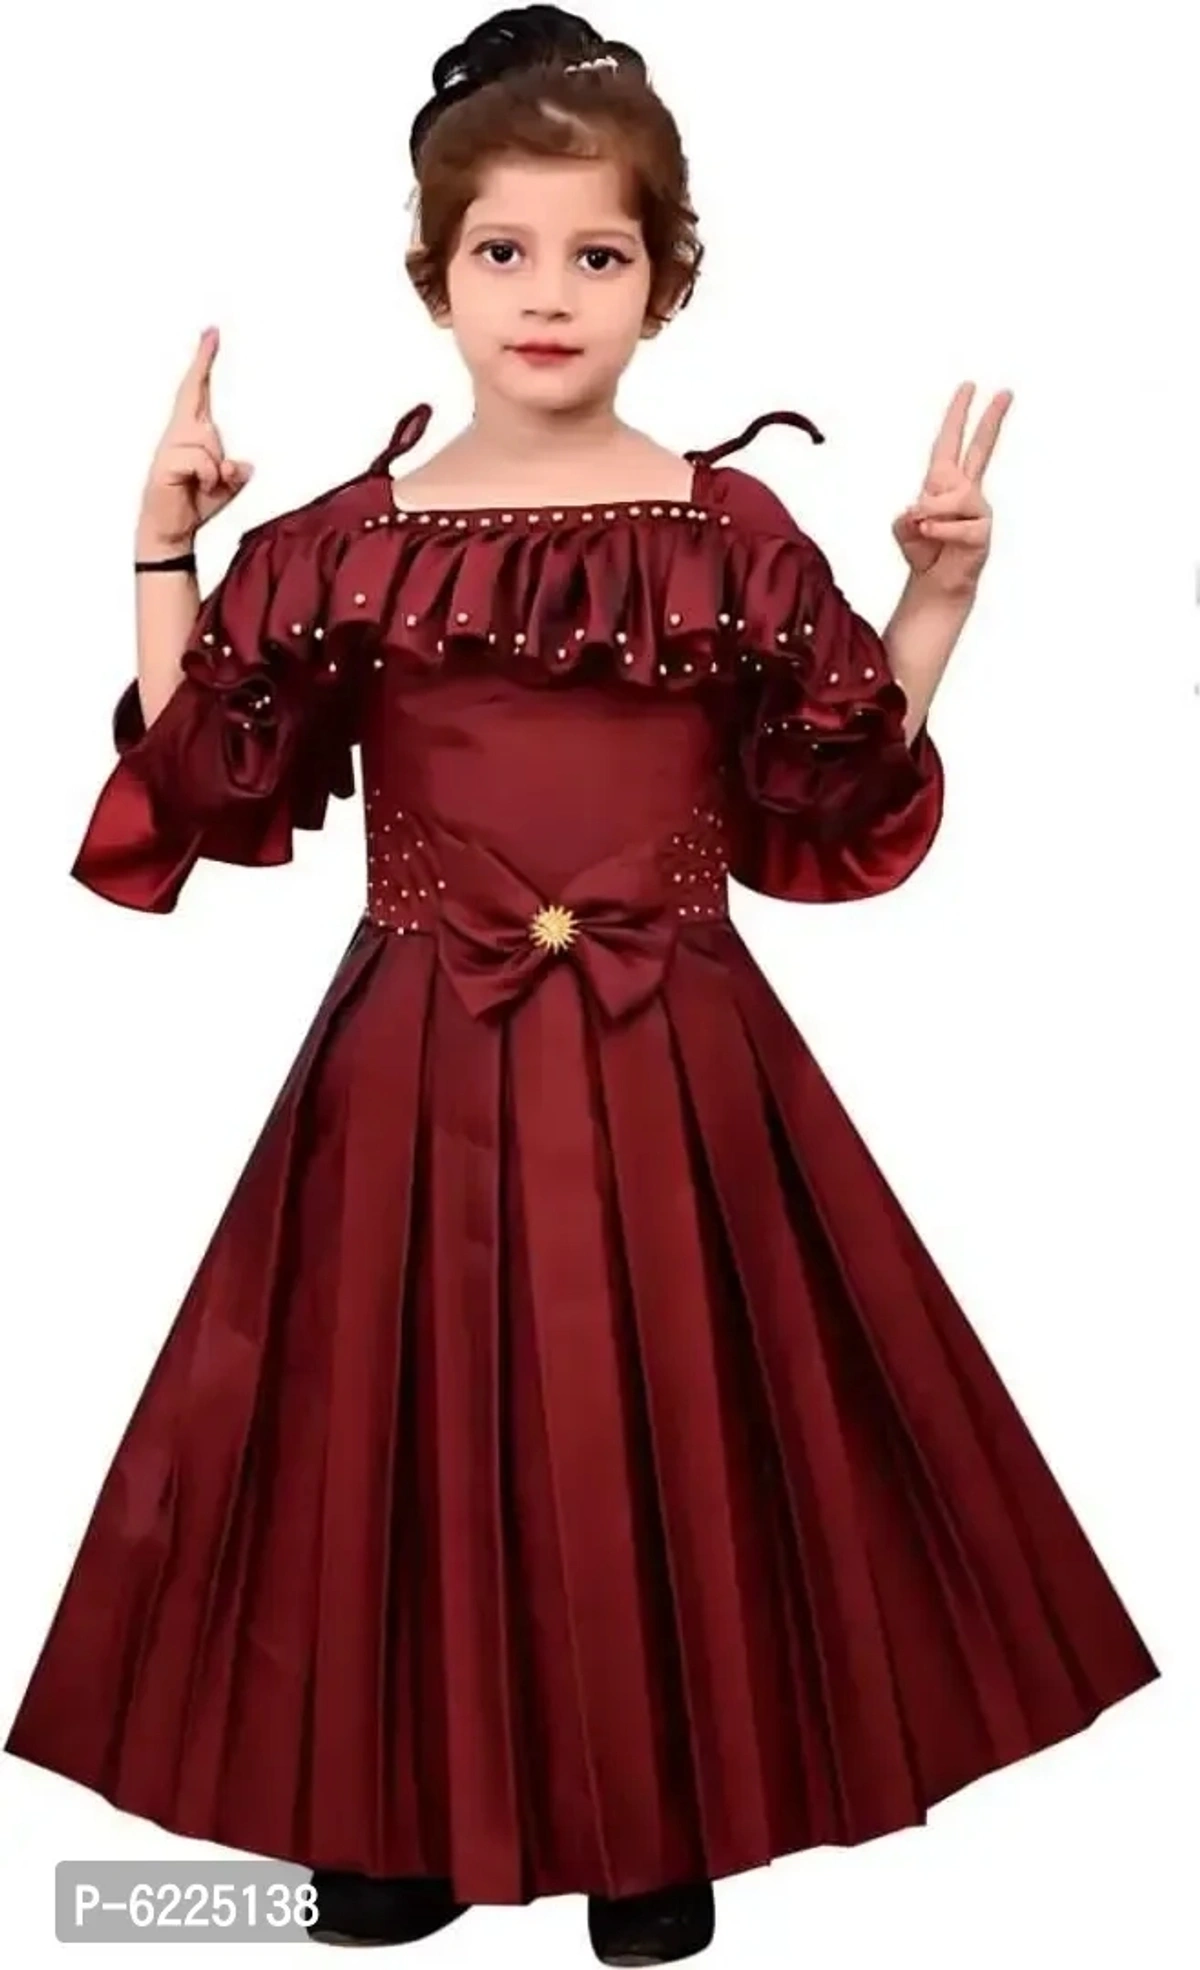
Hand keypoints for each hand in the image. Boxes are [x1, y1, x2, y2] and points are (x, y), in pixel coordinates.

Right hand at [137, 327, 253, 547]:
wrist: (170, 530)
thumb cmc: (194, 501)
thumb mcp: (227, 486)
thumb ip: (237, 472)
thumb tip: (243, 465)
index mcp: (192, 432)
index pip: (198, 390)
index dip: (204, 362)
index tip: (212, 334)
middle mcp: (179, 432)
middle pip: (197, 398)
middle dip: (204, 373)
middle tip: (212, 358)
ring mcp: (170, 446)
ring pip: (209, 441)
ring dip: (218, 469)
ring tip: (206, 485)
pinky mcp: (166, 463)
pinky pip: (205, 462)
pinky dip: (211, 478)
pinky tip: (200, 487)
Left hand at [893, 382, 1011, 596]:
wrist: (935, 584)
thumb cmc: (924, 550)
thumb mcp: (903, 529)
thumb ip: (906, 516)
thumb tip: (922, 508)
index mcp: (944, 481)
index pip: (950, 441)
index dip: (958, 414)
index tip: (969, 387)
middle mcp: (965, 490)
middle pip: (981, 448)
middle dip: (990, 419)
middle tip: (1005, 392)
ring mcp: (977, 509)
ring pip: (953, 496)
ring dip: (933, 514)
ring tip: (926, 530)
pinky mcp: (982, 531)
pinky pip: (956, 525)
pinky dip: (939, 532)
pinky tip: (936, 540)